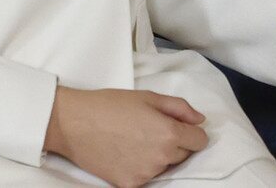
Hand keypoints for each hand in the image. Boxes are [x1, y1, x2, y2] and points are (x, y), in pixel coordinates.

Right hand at [44, 86, 207, 187]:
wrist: (76, 124)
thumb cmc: (112, 105)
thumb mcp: (149, 97)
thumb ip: (179, 108)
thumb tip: (200, 120)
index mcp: (168, 133)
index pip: (199, 141)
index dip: (192, 132)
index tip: (181, 127)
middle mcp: (160, 158)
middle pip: (183, 155)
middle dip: (175, 143)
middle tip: (152, 128)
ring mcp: (145, 175)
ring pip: (164, 167)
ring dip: (158, 156)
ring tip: (136, 139)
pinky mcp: (130, 186)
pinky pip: (147, 178)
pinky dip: (142, 167)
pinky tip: (126, 152)